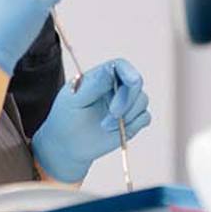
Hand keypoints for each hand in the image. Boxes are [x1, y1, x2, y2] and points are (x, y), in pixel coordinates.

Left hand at [31, 58, 149, 183]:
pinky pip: (144, 117)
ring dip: (127, 115)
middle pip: (136, 83)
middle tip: (113, 114)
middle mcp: (116, 87)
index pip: (120, 66)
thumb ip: (93, 85)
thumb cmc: (66, 119)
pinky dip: (133, 125)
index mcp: (100, 77)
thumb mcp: (73, 101)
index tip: (132, 82)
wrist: (67, 145)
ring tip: (105, 126)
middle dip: (127, 100)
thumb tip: (111, 69)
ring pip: (142, 100)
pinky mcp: (132, 121)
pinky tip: (115, 132)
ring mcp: (125, 104)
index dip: (129, 72)